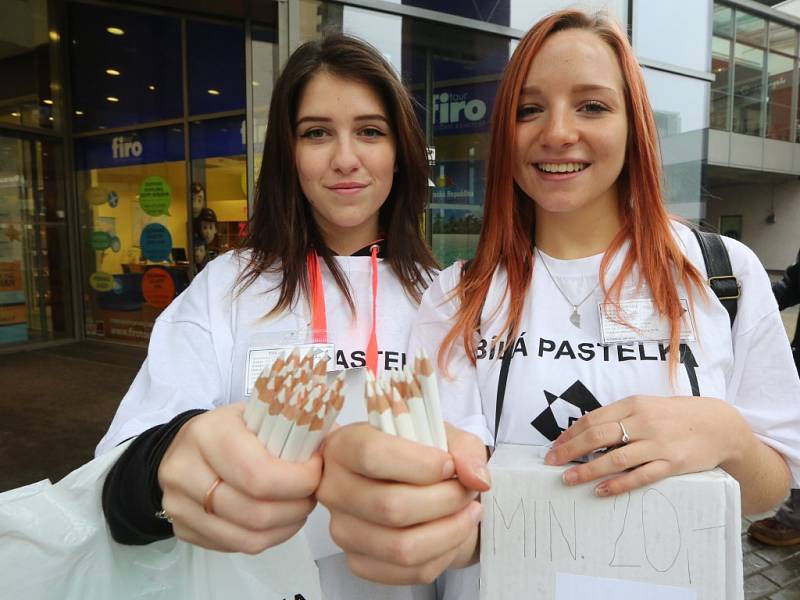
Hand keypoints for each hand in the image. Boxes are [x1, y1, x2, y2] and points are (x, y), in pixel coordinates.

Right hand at [158, 404, 320, 553]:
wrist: (183, 446)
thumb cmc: (229, 429)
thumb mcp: (258, 413)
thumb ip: (295, 426)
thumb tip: (336, 443)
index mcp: (209, 433)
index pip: (259, 474)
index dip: (298, 480)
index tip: (317, 471)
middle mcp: (185, 470)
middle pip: (255, 511)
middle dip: (297, 506)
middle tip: (313, 493)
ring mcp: (179, 505)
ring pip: (247, 536)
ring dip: (286, 526)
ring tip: (300, 507)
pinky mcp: (182, 530)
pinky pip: (236, 546)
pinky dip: (268, 537)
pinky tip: (280, 519)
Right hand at [317, 422, 489, 584]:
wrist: (415, 486)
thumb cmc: (422, 456)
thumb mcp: (446, 437)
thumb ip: (464, 449)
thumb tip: (476, 479)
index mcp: (343, 446)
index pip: (372, 456)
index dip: (420, 464)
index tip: (449, 465)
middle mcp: (333, 489)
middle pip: (390, 506)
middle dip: (445, 500)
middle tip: (468, 490)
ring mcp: (343, 530)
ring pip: (402, 546)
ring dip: (449, 530)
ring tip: (467, 511)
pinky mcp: (358, 562)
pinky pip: (409, 571)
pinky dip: (442, 554)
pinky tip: (451, 532)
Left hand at [544, 395, 747, 496]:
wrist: (718, 425)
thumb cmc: (675, 416)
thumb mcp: (646, 407)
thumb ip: (620, 417)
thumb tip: (586, 433)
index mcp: (633, 404)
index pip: (592, 419)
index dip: (570, 434)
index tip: (554, 446)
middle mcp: (643, 421)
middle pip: (598, 436)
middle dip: (570, 450)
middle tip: (552, 463)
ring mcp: (657, 443)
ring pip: (615, 458)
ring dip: (588, 470)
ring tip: (569, 479)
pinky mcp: (672, 463)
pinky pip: (640, 475)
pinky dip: (618, 484)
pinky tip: (601, 490)